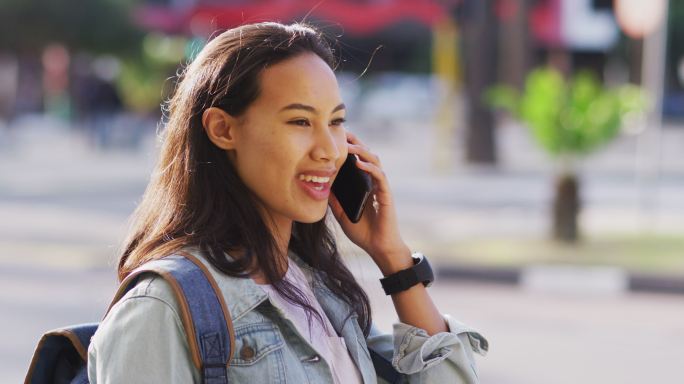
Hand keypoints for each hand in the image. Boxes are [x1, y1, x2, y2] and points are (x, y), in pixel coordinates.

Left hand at [328, 131, 412, 274]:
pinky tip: (359, 163)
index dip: (349, 148)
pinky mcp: (386, 195)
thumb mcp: (341, 214)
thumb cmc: (363, 232)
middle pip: (366, 155)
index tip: (336, 138)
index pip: (357, 161)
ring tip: (349, 146)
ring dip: (362, 151)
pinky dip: (369, 168)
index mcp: (364, 185)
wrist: (378, 248)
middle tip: (343, 132)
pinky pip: (379, 176)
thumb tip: (319, 186)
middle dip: (355, 143)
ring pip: (374, 161)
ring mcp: (380, 187)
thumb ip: (334, 200)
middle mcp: (373, 182)